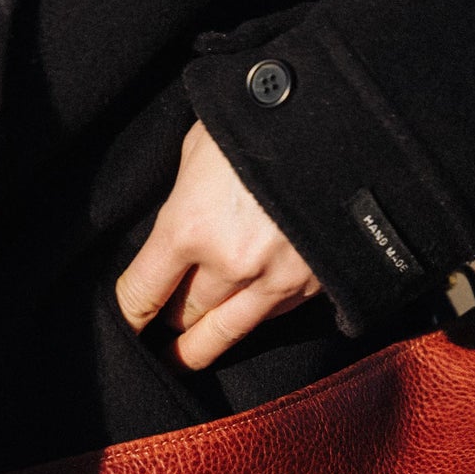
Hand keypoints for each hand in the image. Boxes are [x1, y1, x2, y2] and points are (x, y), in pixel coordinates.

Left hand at [115, 119, 321, 369]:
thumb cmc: (266, 117)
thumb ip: (186, 192)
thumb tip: (179, 219)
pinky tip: (243, 317)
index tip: (125, 326)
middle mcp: (230, 265)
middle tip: (159, 334)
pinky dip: (253, 317)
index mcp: (190, 226)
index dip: (128, 316)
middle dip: (170, 323)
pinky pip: (272, 317)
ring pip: (228, 332)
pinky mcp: (314, 284)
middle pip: (184, 317)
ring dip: (203, 343)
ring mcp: (276, 279)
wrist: (348, 121)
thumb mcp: (204, 145)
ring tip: (188, 356)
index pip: (143, 292)